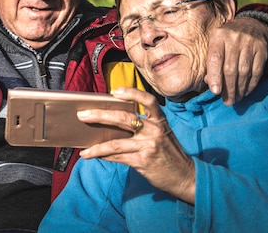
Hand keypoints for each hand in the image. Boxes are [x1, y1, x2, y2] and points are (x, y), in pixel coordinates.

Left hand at [78, 87, 194, 203]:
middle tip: (83, 114)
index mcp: (160, 120)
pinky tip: (93, 156)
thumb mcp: (161, 134)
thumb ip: (143, 126)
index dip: (131, 93)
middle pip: (124, 118)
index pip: (147, 100)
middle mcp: (155, 130)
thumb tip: (111, 123)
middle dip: (100, 115)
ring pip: (117, 142)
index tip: (114, 91)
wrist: (185, 176)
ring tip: (83, 148)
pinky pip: (118, 157)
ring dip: (97, 145)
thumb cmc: (168, 153)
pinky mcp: (143, 161)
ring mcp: (149, 145)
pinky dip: (103, 156)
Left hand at [205, 16, 267, 104]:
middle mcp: (234, 38)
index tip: (215, 92)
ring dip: (239, 89)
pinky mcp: (262, 49)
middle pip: (230, 68)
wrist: (250, 25)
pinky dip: (251, 84)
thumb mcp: (215, 45)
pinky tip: (246, 92)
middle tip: (227, 101)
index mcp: (218, 36)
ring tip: (235, 99)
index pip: (215, 58)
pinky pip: (257, 71)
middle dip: (228, 88)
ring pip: (244, 71)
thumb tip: (209, 83)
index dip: (215, 76)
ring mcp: (250, 43)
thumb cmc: (226, 40)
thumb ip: (211, 63)